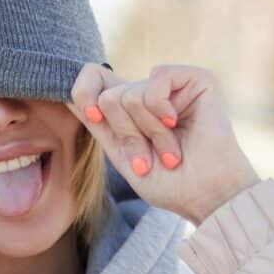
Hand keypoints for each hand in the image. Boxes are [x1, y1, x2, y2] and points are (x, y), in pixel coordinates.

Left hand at [66, 63, 260, 225]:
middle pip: (108, 96)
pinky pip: (155, 80)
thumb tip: (68, 95)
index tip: (94, 117)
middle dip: (126, 135)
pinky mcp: (195, 78)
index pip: (92, 78)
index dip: (83, 92)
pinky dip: (160, 112)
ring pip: (129, 95)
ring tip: (171, 153)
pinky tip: (177, 125)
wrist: (205, 195)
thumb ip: (100, 125)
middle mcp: (149, 92)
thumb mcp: (123, 156)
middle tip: (152, 157)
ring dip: (148, 134)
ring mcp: (173, 84)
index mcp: (130, 110)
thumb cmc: (170, 184)